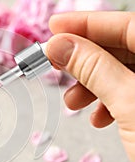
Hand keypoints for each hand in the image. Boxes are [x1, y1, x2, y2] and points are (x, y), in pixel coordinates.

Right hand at [46, 12, 134, 161]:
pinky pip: (126, 93)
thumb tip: (61, 46)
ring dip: (91, 85)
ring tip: (73, 102)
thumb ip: (94, 69)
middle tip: (56, 62)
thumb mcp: (130, 103)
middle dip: (84, 59)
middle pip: (120, 48)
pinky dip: (106, 103)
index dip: (86, 23)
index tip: (56, 27)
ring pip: (120, 72)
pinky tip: (98, 117)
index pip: (126, 25)